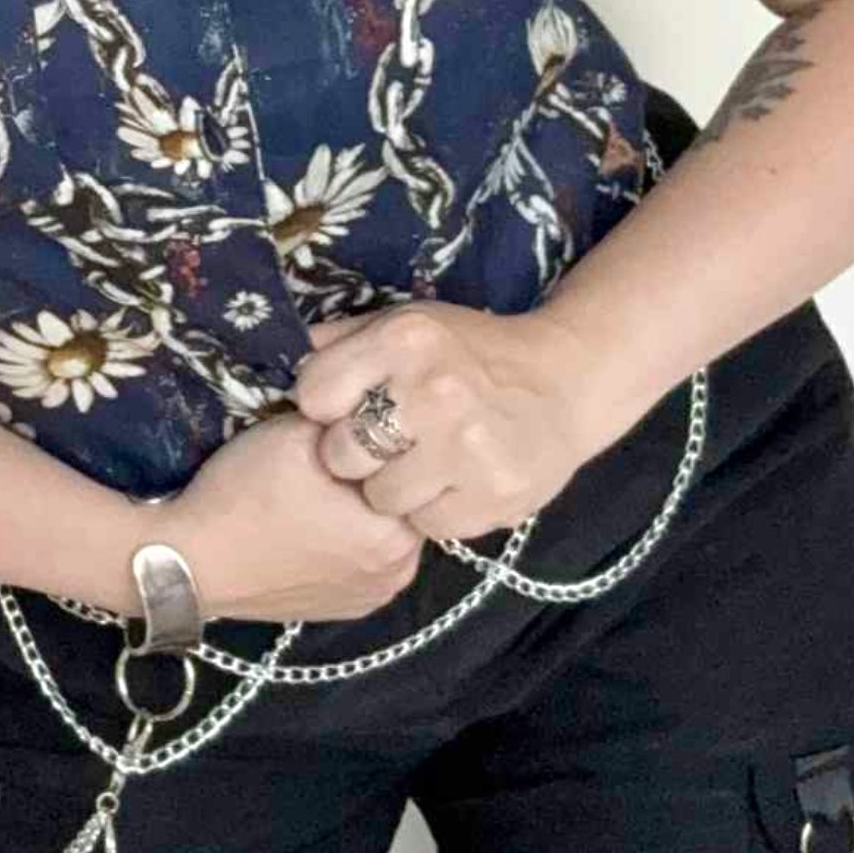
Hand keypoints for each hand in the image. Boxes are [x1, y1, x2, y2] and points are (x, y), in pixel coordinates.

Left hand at [290, 301, 601, 542]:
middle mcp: (434, 390)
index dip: (323, 408)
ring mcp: (466, 448)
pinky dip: (435, 512)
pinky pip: (428, 527)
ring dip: (393, 490)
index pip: (314, 394)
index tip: (344, 409)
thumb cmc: (472, 352)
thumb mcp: (408, 325)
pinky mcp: (493, 495)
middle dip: (353, 455)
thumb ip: (345, 341)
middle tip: (383, 445)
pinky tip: (453, 483)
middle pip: (342, 453)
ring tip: (421, 464)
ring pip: (381, 498)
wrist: (566, 381)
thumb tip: (287, 359)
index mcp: (405, 338)